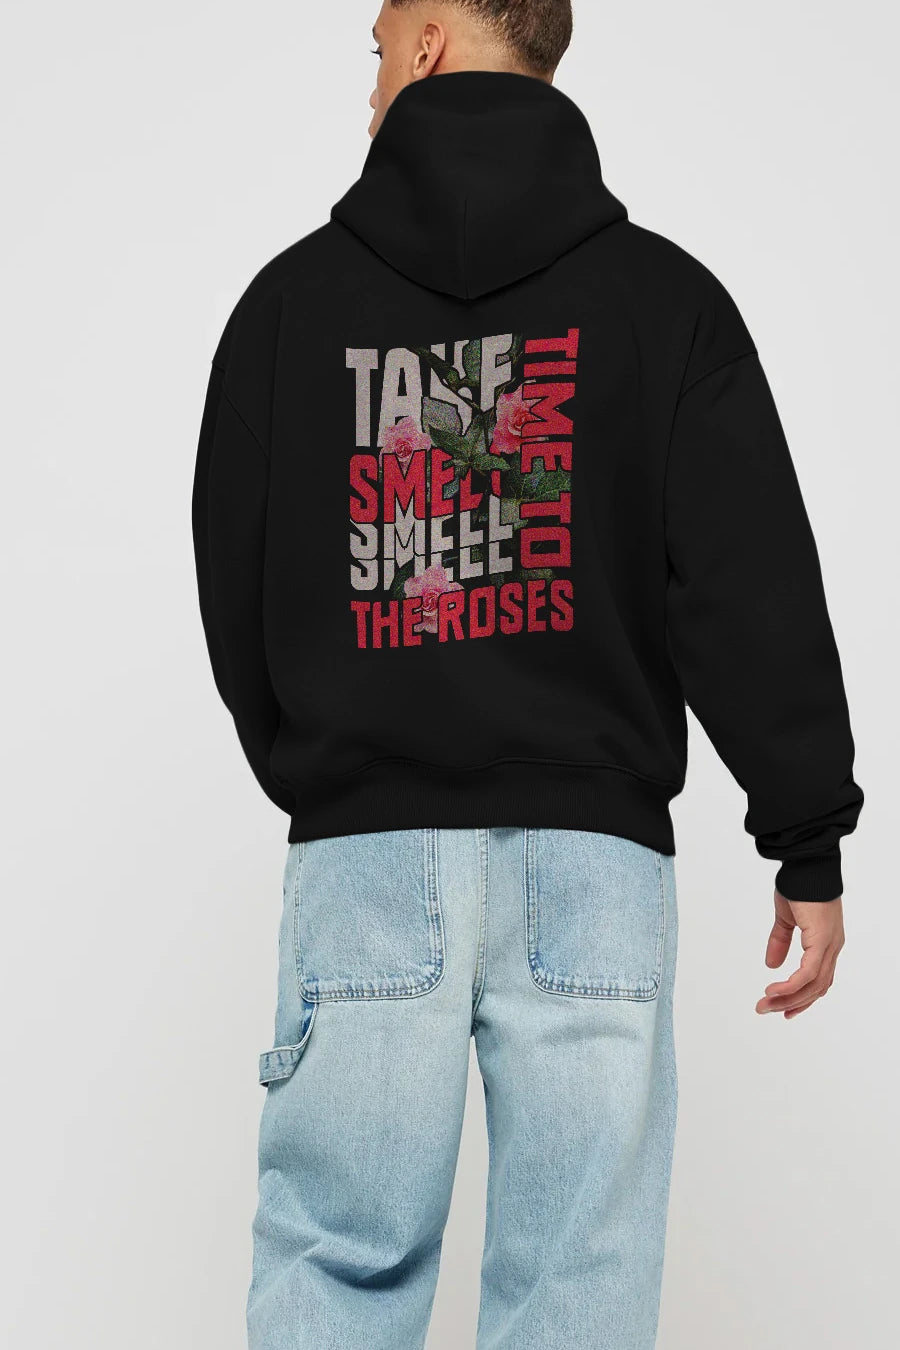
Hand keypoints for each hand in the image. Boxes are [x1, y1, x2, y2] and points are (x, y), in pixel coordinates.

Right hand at [756, 891, 844, 1019]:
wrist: (806, 867)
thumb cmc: (799, 886)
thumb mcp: (786, 918)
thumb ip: (780, 941)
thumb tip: (771, 964)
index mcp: (826, 942)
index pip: (819, 979)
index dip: (802, 997)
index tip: (784, 1009)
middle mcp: (832, 947)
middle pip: (816, 987)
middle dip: (791, 1003)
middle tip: (768, 1010)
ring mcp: (829, 945)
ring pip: (812, 985)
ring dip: (788, 998)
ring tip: (765, 1003)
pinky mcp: (822, 941)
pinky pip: (808, 973)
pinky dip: (791, 985)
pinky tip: (774, 990)